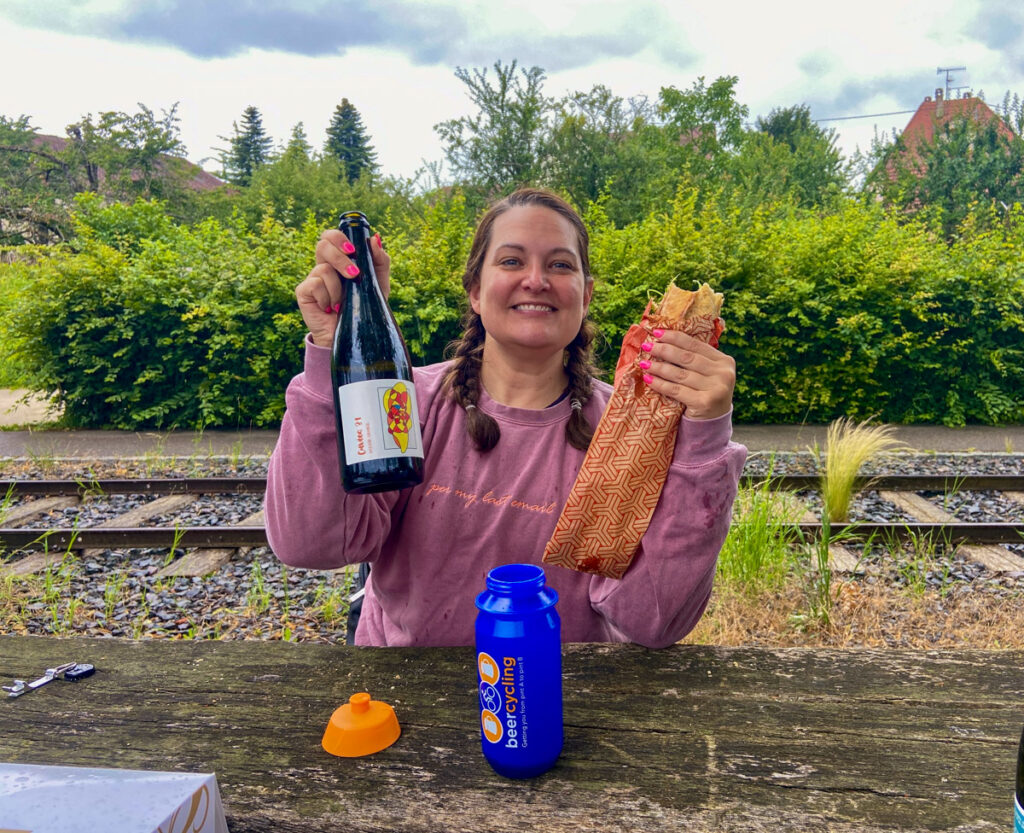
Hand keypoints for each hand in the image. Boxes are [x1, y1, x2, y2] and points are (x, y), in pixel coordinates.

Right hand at [295, 229, 389, 346]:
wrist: (354, 333)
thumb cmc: (365, 306)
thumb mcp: (379, 283)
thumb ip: (380, 260)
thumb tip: (374, 238)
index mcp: (339, 260)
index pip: (331, 237)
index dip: (338, 237)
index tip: (353, 250)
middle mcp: (324, 266)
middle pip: (322, 245)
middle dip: (340, 259)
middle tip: (354, 274)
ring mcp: (313, 279)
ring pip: (323, 269)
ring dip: (338, 288)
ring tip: (342, 303)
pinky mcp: (304, 292)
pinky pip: (315, 284)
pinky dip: (327, 297)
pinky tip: (330, 308)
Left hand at [640, 330, 734, 419]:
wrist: (712, 426)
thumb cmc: (704, 394)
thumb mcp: (706, 374)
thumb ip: (695, 359)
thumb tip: (663, 339)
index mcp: (725, 361)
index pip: (695, 344)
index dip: (674, 337)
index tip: (656, 332)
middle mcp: (724, 373)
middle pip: (687, 358)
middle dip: (664, 350)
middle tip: (646, 346)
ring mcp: (717, 388)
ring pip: (680, 374)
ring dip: (658, 367)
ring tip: (644, 363)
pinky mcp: (705, 403)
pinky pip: (676, 390)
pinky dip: (660, 384)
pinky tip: (648, 379)